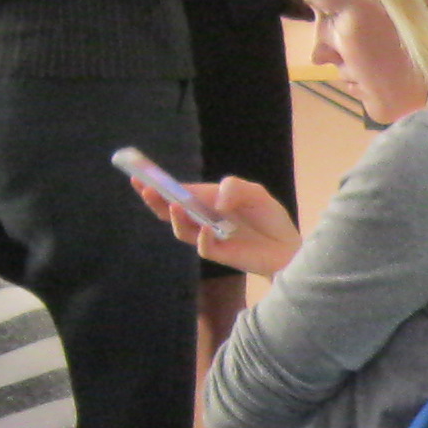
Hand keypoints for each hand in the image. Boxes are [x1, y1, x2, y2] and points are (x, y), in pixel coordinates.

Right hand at [127, 170, 298, 280]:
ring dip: (176, 218)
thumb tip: (217, 201)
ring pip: (182, 230)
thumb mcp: (255, 193)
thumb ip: (235, 187)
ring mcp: (208, 237)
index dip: (158, 184)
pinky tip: (207, 229)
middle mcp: (202, 218)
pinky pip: (204, 247)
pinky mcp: (220, 253)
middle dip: (155, 199)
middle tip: (144, 188)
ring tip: (175, 205)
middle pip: (170, 211)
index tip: (140, 174)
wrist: (287, 248)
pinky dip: (203, 238)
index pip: (178, 191)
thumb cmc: (269, 218)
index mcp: (206, 200)